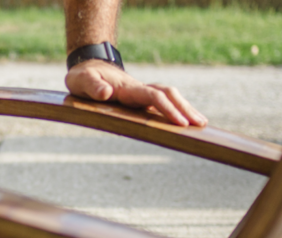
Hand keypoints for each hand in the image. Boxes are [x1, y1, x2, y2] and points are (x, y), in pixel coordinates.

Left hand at [65, 60, 207, 126]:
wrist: (88, 69)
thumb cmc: (82, 78)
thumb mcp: (80, 81)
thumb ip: (92, 86)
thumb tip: (106, 93)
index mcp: (127, 88)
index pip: (154, 97)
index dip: (167, 109)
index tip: (180, 123)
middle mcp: (139, 89)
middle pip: (169, 94)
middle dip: (185, 108)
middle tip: (201, 125)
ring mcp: (141, 93)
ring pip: (169, 97)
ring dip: (185, 108)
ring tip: (201, 124)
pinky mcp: (140, 98)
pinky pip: (162, 103)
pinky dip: (176, 110)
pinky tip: (184, 121)